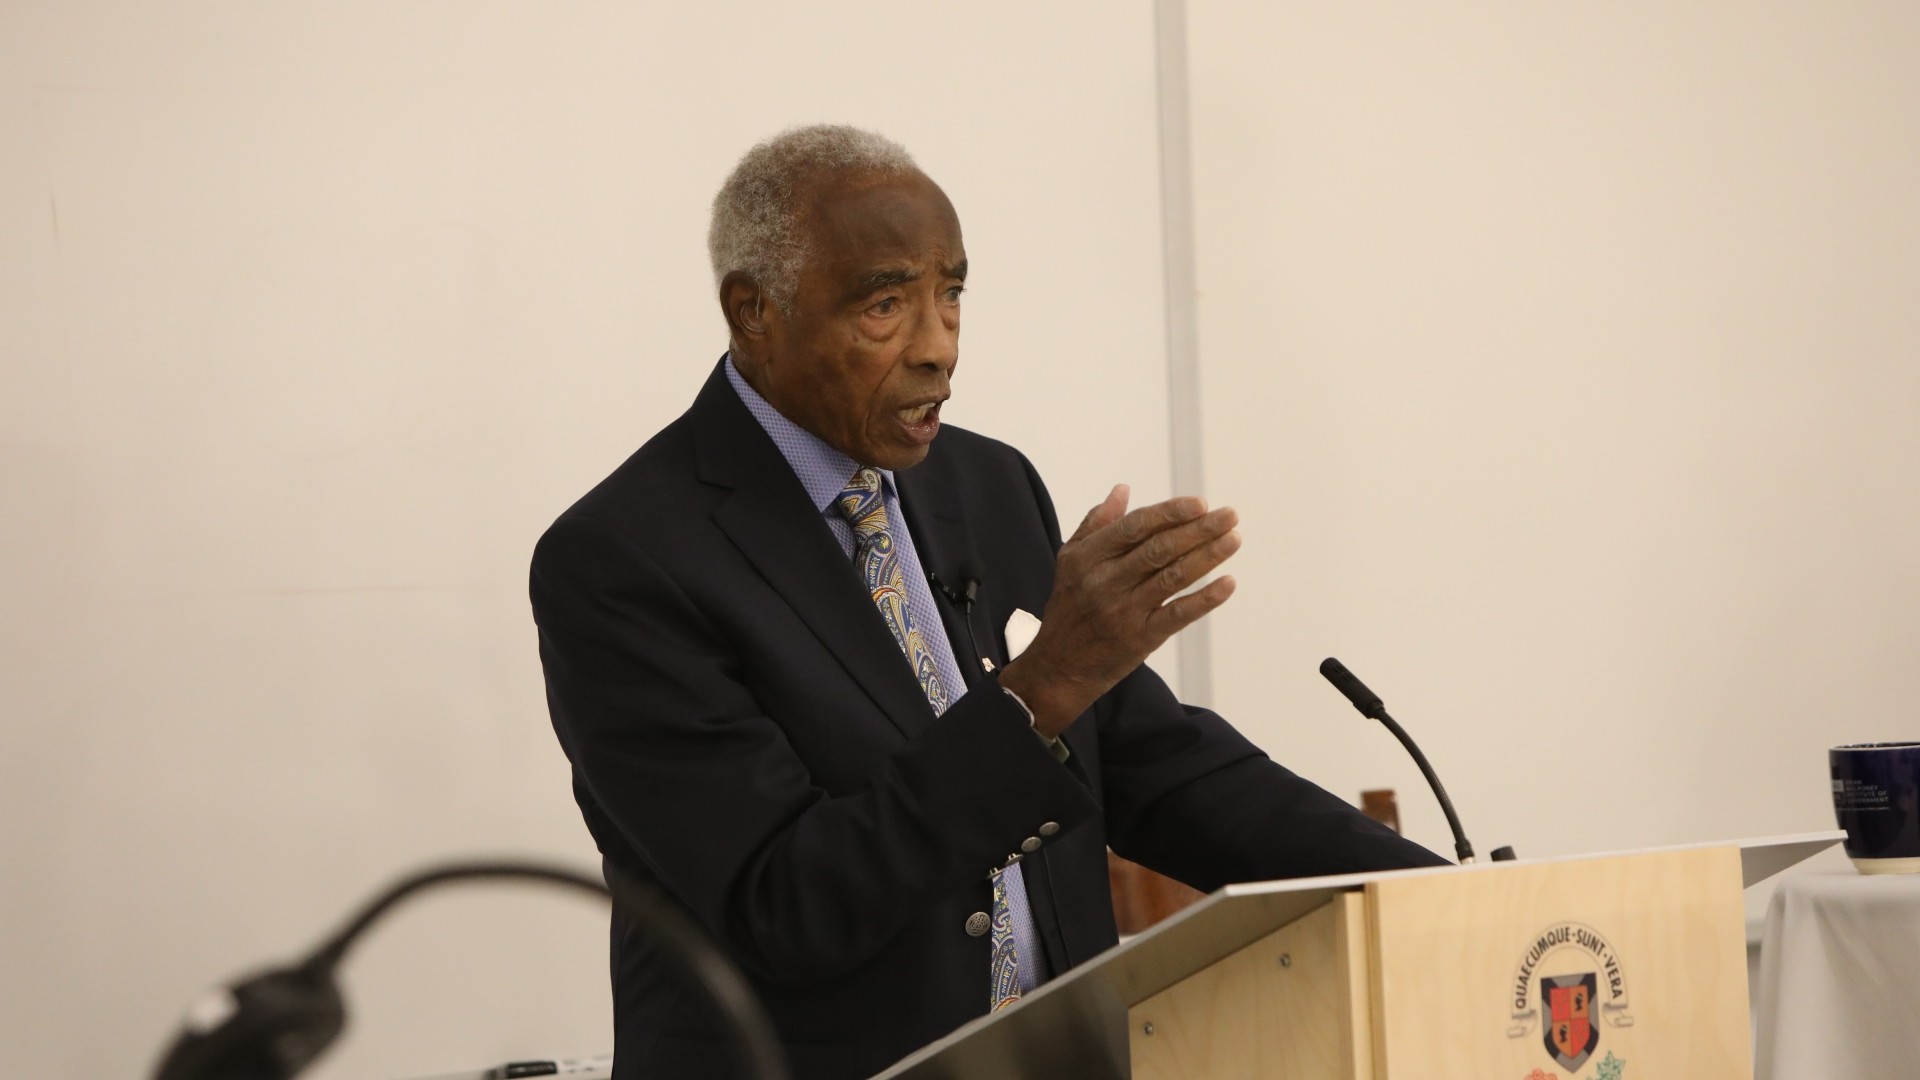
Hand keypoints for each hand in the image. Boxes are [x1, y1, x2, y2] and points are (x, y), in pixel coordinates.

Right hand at [999, 484, 1238, 738]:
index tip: (1200, 503)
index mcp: (1087, 557)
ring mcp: (1123, 611)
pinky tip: (1228, 583)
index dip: (1170, 513)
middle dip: (1198, 529)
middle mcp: (1104, 581)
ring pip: (1172, 578)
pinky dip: (1205, 599)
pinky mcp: (1140, 639)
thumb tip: (1122, 489)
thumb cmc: (1069, 608)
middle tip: (1230, 515)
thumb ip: (1096, 524)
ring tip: (1233, 540)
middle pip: (1159, 549)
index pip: (1134, 527)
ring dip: (1207, 557)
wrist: (1058, 667)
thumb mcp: (1070, 561)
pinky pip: (1177, 615)